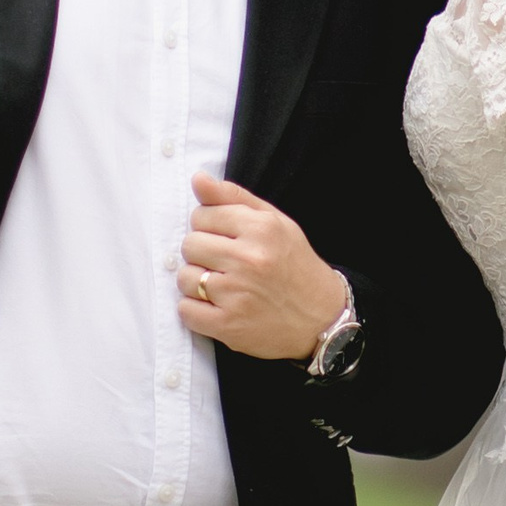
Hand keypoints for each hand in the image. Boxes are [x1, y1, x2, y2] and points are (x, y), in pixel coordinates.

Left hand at [177, 174, 346, 360]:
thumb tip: (197, 179)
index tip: (225, 239)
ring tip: (222, 286)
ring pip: (184, 278)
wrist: (321, 318)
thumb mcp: (275, 222)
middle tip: (224, 264)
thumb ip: (234, 198)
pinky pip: (186, 310)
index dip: (209, 227)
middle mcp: (248, 259)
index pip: (201, 216)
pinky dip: (195, 309)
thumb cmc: (295, 266)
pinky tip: (216, 306)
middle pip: (190, 245)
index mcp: (261, 229)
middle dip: (202, 253)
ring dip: (197, 282)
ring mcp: (236, 294)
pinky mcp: (228, 325)